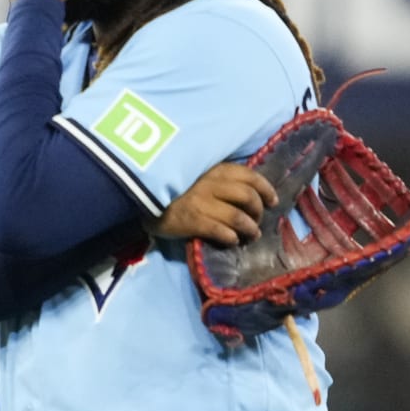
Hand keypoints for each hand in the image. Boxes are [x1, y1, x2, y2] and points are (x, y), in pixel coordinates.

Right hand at [146, 162, 279, 246]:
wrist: (137, 197)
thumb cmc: (170, 188)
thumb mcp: (196, 175)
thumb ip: (217, 179)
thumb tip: (246, 192)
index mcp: (214, 169)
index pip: (250, 176)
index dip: (265, 189)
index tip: (272, 200)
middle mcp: (210, 183)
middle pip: (248, 197)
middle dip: (258, 212)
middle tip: (257, 221)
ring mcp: (201, 202)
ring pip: (238, 216)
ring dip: (249, 228)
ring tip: (251, 235)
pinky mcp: (192, 220)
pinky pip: (220, 231)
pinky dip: (231, 237)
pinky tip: (232, 241)